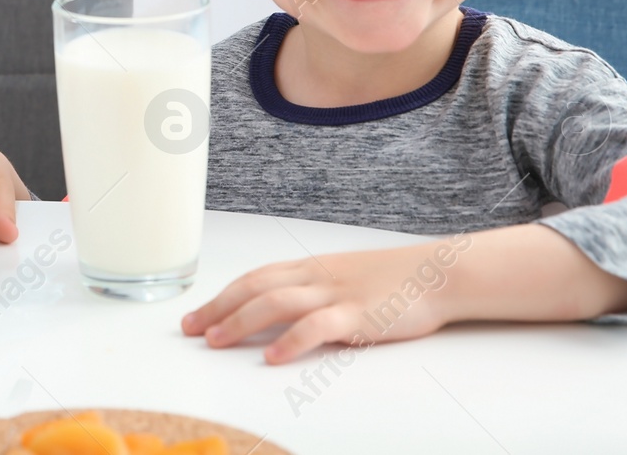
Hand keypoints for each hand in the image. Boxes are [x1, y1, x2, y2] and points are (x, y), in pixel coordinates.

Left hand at [180, 237, 469, 363]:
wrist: (437, 272)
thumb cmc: (391, 279)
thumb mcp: (342, 277)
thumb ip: (312, 291)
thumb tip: (278, 311)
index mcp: (309, 267)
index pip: (254, 278)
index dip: (220, 296)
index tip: (195, 315)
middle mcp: (315, 276)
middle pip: (254, 287)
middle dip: (217, 309)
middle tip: (189, 329)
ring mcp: (335, 294)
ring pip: (276, 303)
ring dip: (240, 322)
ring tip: (216, 341)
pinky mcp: (357, 315)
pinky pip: (317, 327)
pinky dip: (291, 341)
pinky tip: (273, 357)